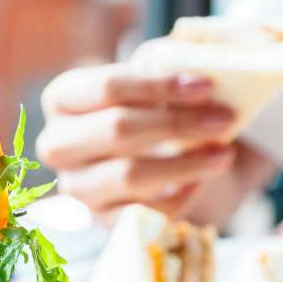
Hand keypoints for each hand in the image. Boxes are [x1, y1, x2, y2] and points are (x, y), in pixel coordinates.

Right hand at [36, 65, 237, 220]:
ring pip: (130, 175)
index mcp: (62, 98)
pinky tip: (199, 183)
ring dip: (185, 164)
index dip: (159, 86)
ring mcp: (76, 186)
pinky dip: (176, 198)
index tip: (205, 86)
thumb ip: (167, 65)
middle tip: (224, 119)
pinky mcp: (99, 220)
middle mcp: (58, 143)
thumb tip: (205, 61)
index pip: (108, 87)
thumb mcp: (151, 79)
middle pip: (117, 129)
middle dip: (176, 124)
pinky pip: (141, 213)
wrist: (147, 156)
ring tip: (224, 154)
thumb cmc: (148, 107)